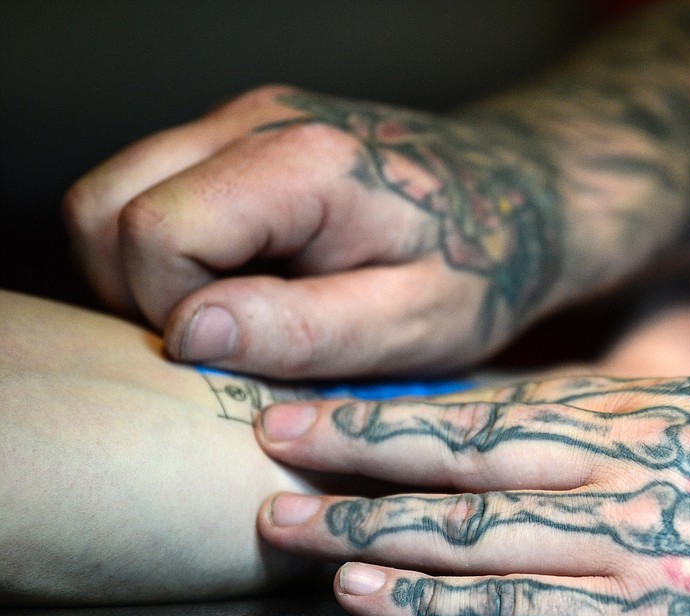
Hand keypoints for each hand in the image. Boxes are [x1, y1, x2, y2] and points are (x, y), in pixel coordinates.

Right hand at [64, 86, 564, 377]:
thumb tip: (188, 334)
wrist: (518, 201)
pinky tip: (249, 285)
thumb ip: (303, 331)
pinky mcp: (241, 138)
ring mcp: (241, 120)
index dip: (172, 313)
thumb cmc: (480, 270)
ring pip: (114, 197)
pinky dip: (173, 254)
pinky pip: (155, 195)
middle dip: (139, 293)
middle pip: (103, 204)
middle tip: (232, 341)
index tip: (245, 353)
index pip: (151, 232)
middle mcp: (256, 120)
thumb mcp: (415, 325)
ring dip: (149, 274)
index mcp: (302, 163)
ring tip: (244, 315)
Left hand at [255, 375, 689, 615]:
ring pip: (482, 529)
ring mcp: (655, 547)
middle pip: (482, 445)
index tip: (335, 400)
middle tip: (268, 430)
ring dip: (369, 528)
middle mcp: (657, 465)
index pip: (516, 401)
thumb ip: (640, 440)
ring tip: (282, 526)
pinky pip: (521, 614)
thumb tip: (534, 439)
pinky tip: (363, 598)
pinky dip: (432, 607)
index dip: (415, 402)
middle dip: (365, 439)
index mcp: (673, 414)